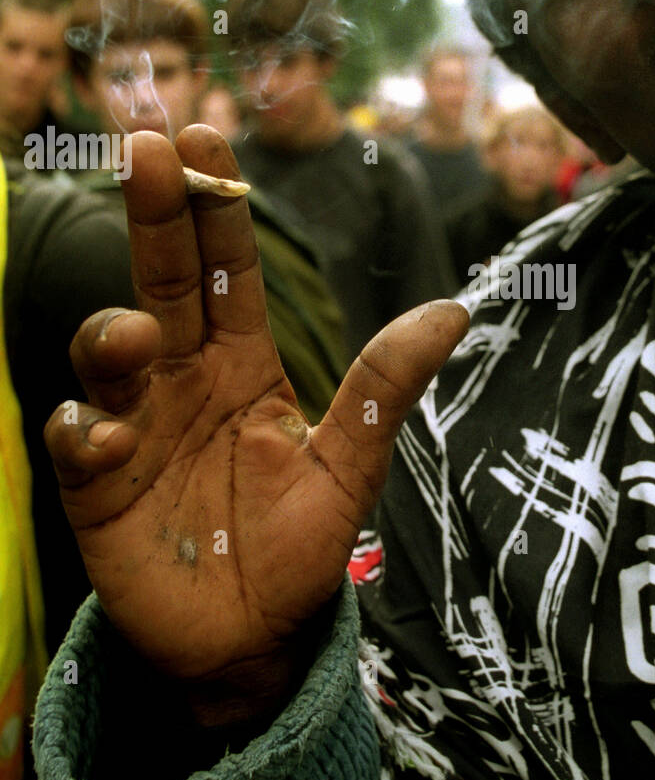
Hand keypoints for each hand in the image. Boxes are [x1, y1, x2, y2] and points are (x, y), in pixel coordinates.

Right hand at [44, 125, 467, 720]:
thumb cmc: (297, 549)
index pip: (227, 270)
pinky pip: (75, 437)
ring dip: (112, 333)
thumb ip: (384, 388)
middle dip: (154, 213)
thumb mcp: (350, 467)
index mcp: (244, 365)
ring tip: (135, 341)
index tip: (206, 137)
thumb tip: (455, 308)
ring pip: (106, 349)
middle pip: (163, 281)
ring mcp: (134, 425)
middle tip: (148, 145)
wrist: (250, 642)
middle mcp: (183, 380)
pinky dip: (83, 431)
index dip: (217, 206)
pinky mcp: (95, 483)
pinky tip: (107, 444)